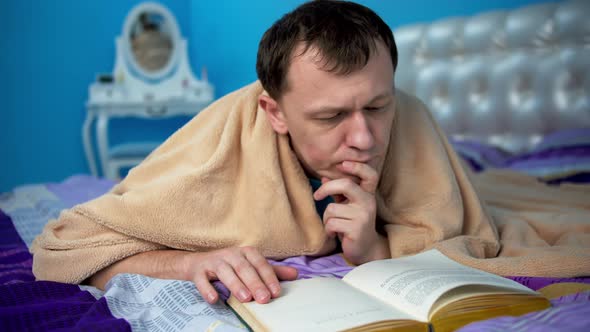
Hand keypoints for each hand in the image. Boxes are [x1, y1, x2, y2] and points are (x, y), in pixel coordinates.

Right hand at [182, 246, 297, 303]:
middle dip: (255, 283)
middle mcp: (231, 254)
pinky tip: (215, 299)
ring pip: (225, 272)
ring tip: (246, 298)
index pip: (260, 264)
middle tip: (264, 299)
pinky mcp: (199, 271)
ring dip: (236, 285)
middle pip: (244, 268)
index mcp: (246, 252)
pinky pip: (202, 280)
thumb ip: (273, 271)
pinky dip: (207, 289)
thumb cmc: (231, 266)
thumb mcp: (252, 266)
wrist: (198, 263)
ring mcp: (214, 262)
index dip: (269, 277)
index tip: (276, 292)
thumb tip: (296, 274)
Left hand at [313, 161, 389, 264]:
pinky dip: (328, 230)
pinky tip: (335, 234)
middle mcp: (368, 202)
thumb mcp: (347, 206)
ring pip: (332, 208)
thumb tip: (323, 177)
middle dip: (326, 188)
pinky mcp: (356, 229)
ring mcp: (363, 216)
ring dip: (326, 218)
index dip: (357, 166)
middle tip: (317, 196)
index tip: (342, 164)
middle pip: (345, 185)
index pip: (369, 174)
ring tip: (334, 226)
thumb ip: (338, 192)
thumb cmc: (353, 224)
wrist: (365, 249)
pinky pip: (331, 223)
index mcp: (367, 194)